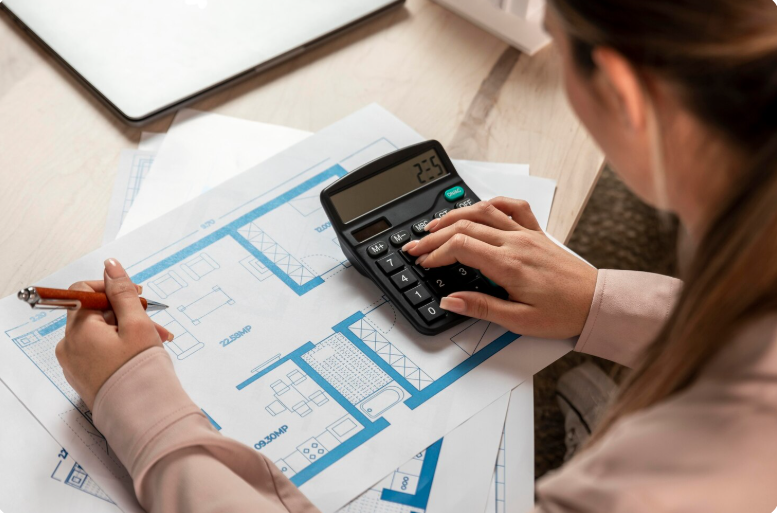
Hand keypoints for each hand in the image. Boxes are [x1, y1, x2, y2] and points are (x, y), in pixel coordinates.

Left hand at [56, 258, 172, 409]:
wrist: (142, 415)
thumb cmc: (139, 370)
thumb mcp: (137, 323)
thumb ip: (123, 291)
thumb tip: (111, 266)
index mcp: (78, 330)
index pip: (84, 291)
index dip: (110, 288)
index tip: (134, 293)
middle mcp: (70, 346)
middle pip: (95, 313)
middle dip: (127, 312)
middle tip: (154, 319)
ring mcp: (75, 364)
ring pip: (101, 333)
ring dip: (128, 330)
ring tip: (159, 338)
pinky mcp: (85, 377)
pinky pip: (100, 351)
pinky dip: (121, 346)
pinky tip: (144, 351)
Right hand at [403, 197, 597, 338]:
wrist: (596, 303)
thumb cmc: (563, 313)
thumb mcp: (518, 321)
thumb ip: (481, 307)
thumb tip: (450, 300)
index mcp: (509, 264)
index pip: (461, 246)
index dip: (436, 253)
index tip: (424, 263)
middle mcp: (516, 243)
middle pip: (465, 227)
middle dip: (434, 236)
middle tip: (416, 246)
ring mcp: (526, 234)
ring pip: (483, 211)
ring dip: (454, 215)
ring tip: (434, 225)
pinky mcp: (536, 233)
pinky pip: (512, 207)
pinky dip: (490, 203)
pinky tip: (478, 208)